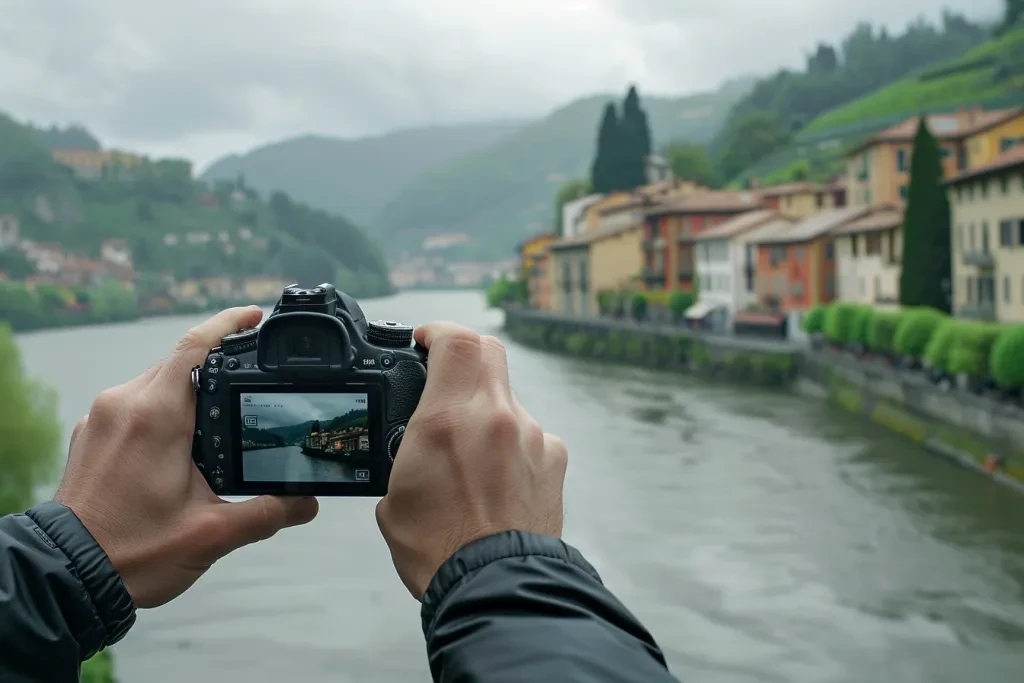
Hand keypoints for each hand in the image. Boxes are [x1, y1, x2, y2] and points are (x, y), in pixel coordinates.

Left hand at [55, 306, 318, 607]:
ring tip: (219, 419)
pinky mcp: (88, 435)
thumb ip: (269, 512)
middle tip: (251, 379)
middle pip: (178, 362)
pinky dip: (161, 410)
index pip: (195, 346)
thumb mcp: (213, 534)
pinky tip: (181, 444)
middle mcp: (124, 404)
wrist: (67, 577)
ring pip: (154, 382)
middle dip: (216, 365)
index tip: (254, 316)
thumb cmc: (133, 553)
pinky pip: (132, 404)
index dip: (228, 324)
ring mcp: (100, 418)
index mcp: (158, 416)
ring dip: (188, 391)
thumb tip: (307, 502)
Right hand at [375, 323, 567, 598]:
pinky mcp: (554, 460)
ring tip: (469, 457)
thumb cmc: (438, 549)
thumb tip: (414, 449)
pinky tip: (499, 479)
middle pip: (489, 352)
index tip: (424, 340)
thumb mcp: (394, 496)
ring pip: (508, 399)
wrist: (495, 587)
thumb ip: (406, 453)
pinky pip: (531, 435)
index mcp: (448, 419)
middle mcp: (495, 417)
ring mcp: (532, 436)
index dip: (438, 331)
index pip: (455, 340)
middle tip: (445, 378)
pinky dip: (513, 445)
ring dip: (488, 412)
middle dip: (464, 357)